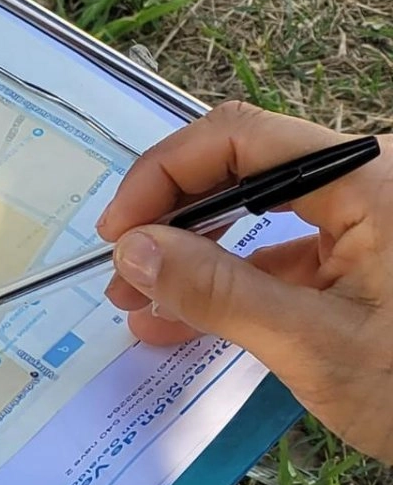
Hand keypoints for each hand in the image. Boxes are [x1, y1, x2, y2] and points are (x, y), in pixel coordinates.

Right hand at [98, 101, 392, 462]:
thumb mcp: (315, 345)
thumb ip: (219, 293)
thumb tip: (134, 251)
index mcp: (369, 179)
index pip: (238, 139)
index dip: (162, 176)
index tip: (118, 231)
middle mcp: (367, 182)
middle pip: (239, 170)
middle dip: (169, 221)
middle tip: (120, 272)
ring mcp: (366, 219)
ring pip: (254, 216)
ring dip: (191, 257)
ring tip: (138, 301)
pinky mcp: (364, 256)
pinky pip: (280, 254)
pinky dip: (227, 284)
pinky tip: (183, 318)